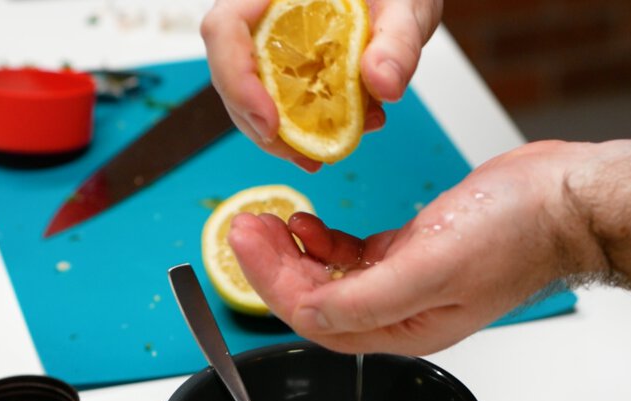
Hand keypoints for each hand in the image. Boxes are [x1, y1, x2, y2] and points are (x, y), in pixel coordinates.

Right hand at [200, 0, 443, 171]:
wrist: (399, 0)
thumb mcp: (405, 8)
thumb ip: (396, 43)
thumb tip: (385, 86)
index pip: (226, 27)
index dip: (236, 79)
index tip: (271, 124)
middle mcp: (261, 15)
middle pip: (230, 72)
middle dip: (261, 124)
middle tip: (305, 156)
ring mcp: (269, 44)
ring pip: (250, 96)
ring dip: (282, 136)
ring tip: (327, 153)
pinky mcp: (284, 69)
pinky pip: (276, 103)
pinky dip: (300, 132)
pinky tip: (333, 141)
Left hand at [227, 141, 588, 354]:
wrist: (562, 200)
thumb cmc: (516, 233)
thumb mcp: (435, 266)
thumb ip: (368, 300)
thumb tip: (309, 315)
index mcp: (404, 328)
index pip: (317, 319)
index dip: (272, 284)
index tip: (246, 243)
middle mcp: (400, 311)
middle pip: (315, 300)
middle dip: (273, 267)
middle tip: (245, 227)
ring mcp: (405, 279)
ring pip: (329, 278)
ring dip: (293, 254)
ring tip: (266, 222)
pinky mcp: (411, 250)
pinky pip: (352, 256)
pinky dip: (323, 242)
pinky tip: (308, 224)